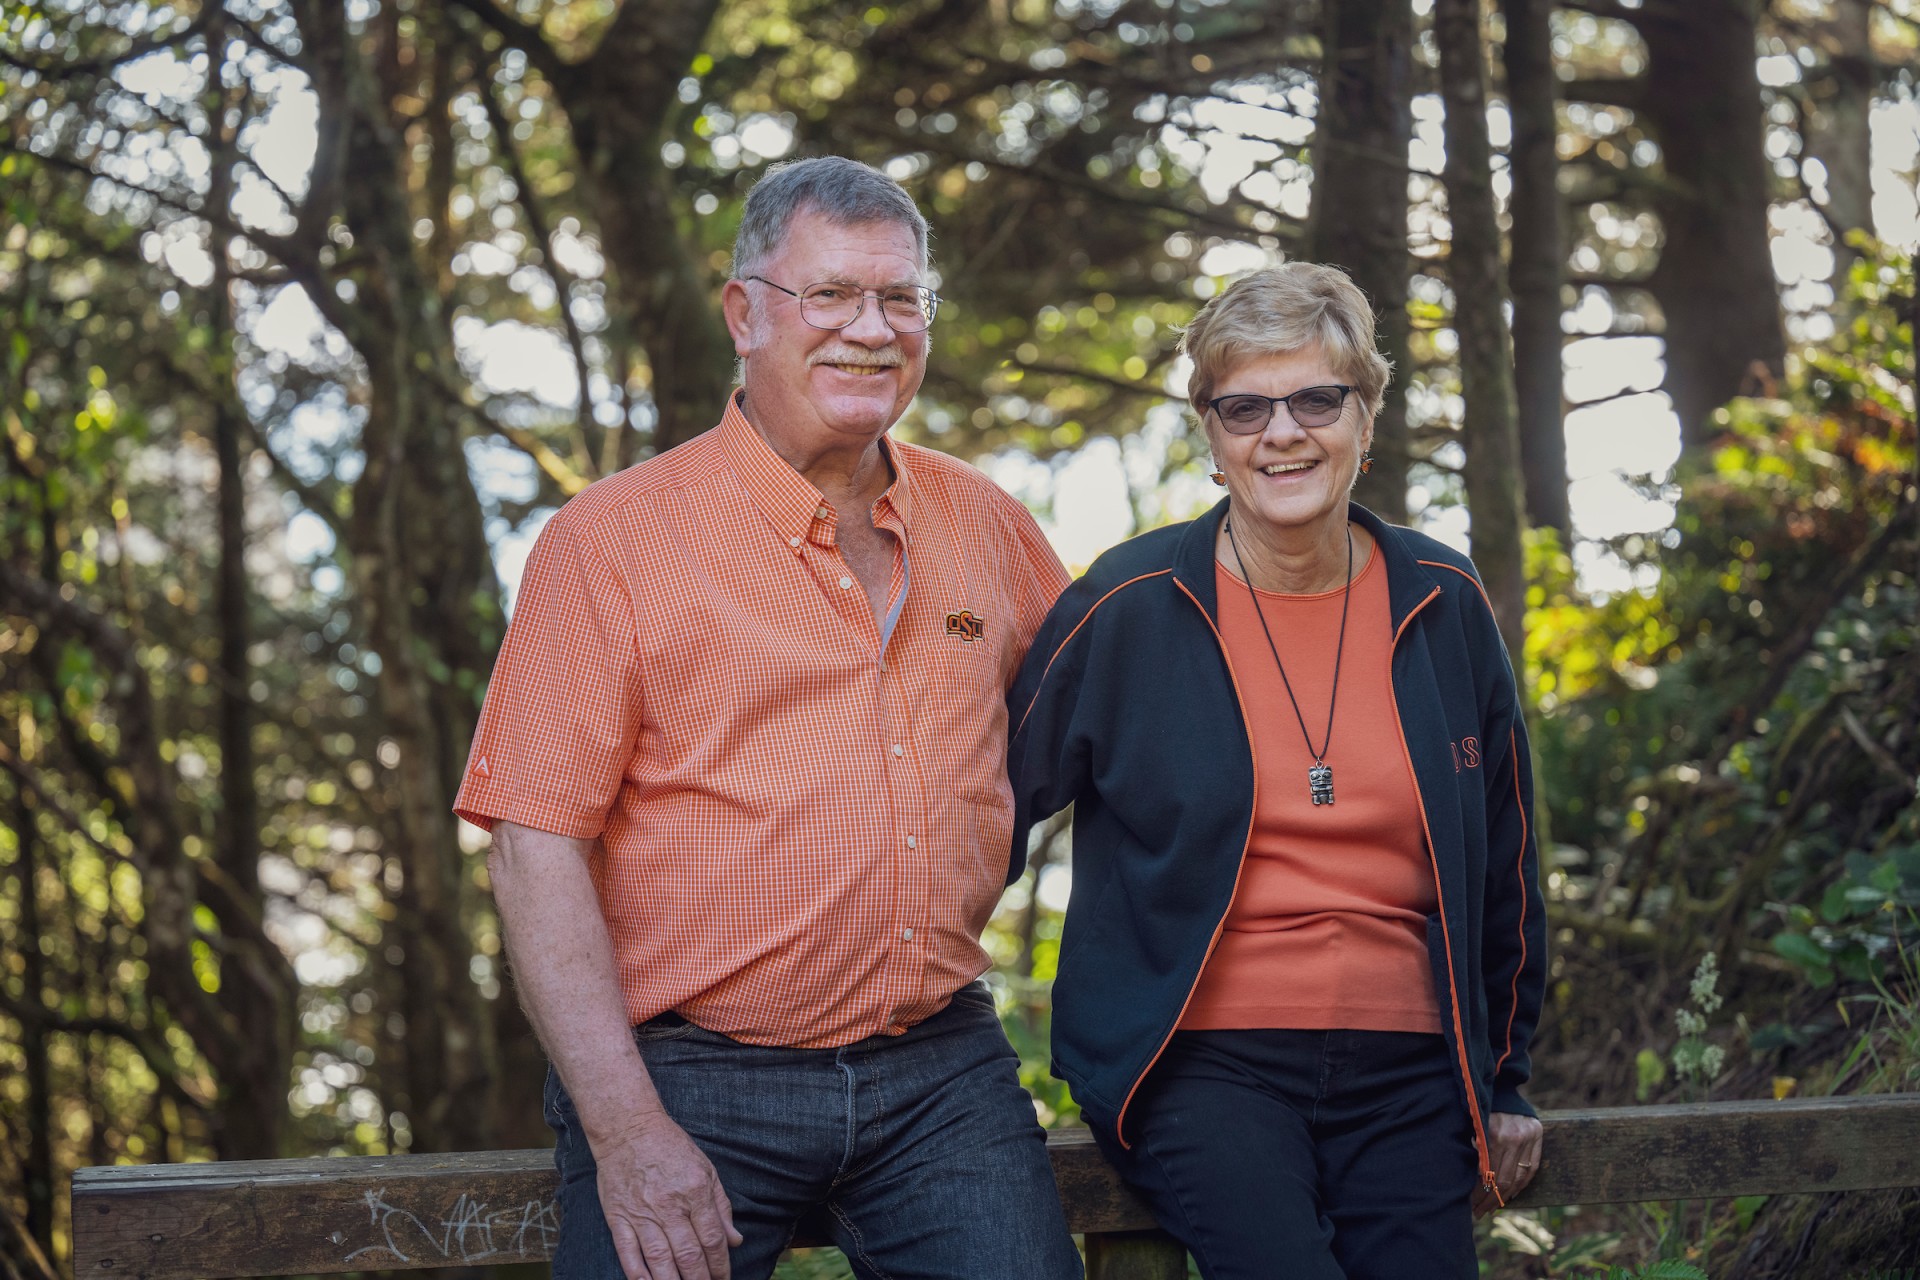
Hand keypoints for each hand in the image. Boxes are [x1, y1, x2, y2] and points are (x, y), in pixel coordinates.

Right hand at [593, 1111, 743, 1278]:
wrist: (628, 1128)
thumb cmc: (670, 1147)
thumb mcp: (705, 1168)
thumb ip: (721, 1206)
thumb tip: (734, 1240)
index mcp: (695, 1191)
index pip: (712, 1239)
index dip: (720, 1265)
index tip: (724, 1279)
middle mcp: (669, 1205)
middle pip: (689, 1254)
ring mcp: (642, 1213)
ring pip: (660, 1259)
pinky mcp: (618, 1217)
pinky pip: (628, 1252)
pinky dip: (638, 1274)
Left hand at [1473, 1110, 1543, 1216]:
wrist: (1499, 1084)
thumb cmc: (1478, 1108)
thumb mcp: (1470, 1127)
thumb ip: (1473, 1151)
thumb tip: (1467, 1184)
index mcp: (1494, 1133)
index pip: (1488, 1173)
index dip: (1479, 1192)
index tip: (1469, 1205)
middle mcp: (1514, 1136)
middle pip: (1504, 1179)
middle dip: (1489, 1199)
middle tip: (1478, 1212)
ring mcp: (1529, 1135)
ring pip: (1519, 1177)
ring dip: (1505, 1197)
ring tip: (1491, 1208)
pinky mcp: (1538, 1134)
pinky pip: (1532, 1168)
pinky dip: (1521, 1185)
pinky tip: (1510, 1196)